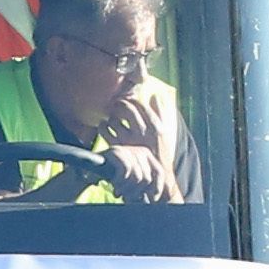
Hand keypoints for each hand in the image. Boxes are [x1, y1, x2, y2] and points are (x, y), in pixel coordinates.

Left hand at [94, 80, 184, 201]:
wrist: (156, 173)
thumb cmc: (160, 149)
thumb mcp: (166, 130)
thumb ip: (161, 113)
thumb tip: (157, 96)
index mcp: (156, 127)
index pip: (141, 106)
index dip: (132, 100)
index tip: (129, 99)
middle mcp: (143, 133)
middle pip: (127, 109)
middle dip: (120, 104)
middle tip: (117, 104)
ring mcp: (129, 141)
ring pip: (115, 120)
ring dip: (111, 115)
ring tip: (112, 116)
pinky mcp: (118, 148)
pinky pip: (106, 132)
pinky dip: (103, 126)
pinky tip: (104, 125)